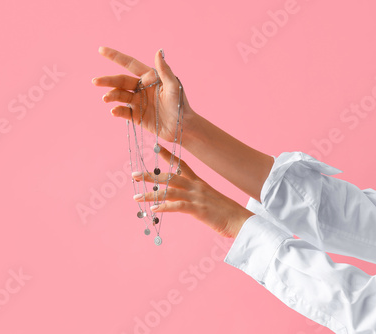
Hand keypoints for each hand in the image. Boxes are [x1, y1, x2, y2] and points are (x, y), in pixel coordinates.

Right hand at [92, 46, 196, 142]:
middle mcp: (141, 88)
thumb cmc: (180, 105)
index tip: (101, 50)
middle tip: (95, 81)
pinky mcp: (136, 116)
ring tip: (106, 99)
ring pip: (119, 96)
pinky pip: (123, 111)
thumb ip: (164, 70)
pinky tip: (114, 111)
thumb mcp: (174, 86)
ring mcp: (137, 102)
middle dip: (107, 80)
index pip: (129, 64)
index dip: (115, 57)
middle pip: (120, 81)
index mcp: (149, 77)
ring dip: (111, 96)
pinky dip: (117, 110)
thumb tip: (158, 51)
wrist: (181, 128)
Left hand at [132, 145, 253, 238]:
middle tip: (134, 174)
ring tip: (136, 197)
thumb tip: (185, 199)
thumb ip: (196, 197)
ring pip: (169, 191)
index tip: (155, 147)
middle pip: (170, 176)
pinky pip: (177, 206)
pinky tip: (153, 210)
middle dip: (151, 175)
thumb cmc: (227, 213)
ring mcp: (197, 197)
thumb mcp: (210, 200)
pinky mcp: (198, 209)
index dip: (167, 155)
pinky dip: (164, 207)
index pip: (181, 164)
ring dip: (151, 195)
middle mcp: (196, 186)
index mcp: (199, 183)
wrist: (242, 221)